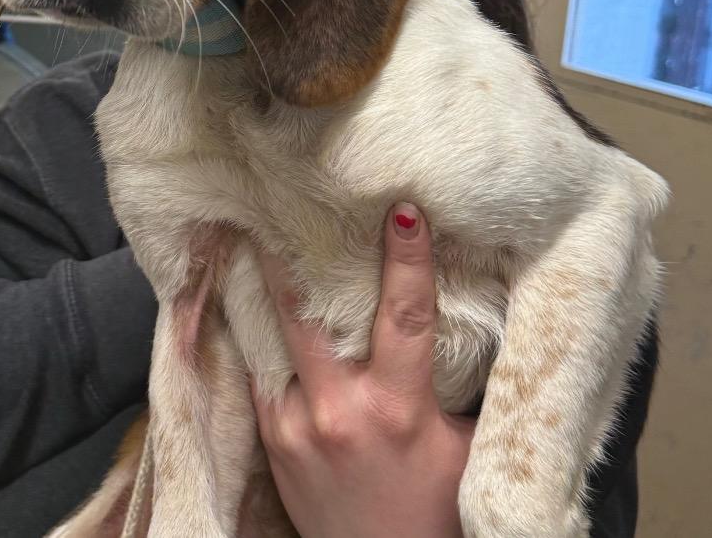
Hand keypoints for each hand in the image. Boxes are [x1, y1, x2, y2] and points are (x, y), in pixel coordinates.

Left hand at [252, 204, 474, 537]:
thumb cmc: (437, 506)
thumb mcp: (464, 444)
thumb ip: (455, 382)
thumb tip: (463, 314)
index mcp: (399, 408)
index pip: (406, 316)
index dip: (408, 259)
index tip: (403, 210)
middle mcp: (342, 411)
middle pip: (308, 316)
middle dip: (290, 259)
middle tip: (276, 206)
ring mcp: (297, 425)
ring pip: (274, 337)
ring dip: (264, 288)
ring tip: (250, 236)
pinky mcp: (272, 440)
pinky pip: (260, 371)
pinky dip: (257, 332)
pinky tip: (247, 296)